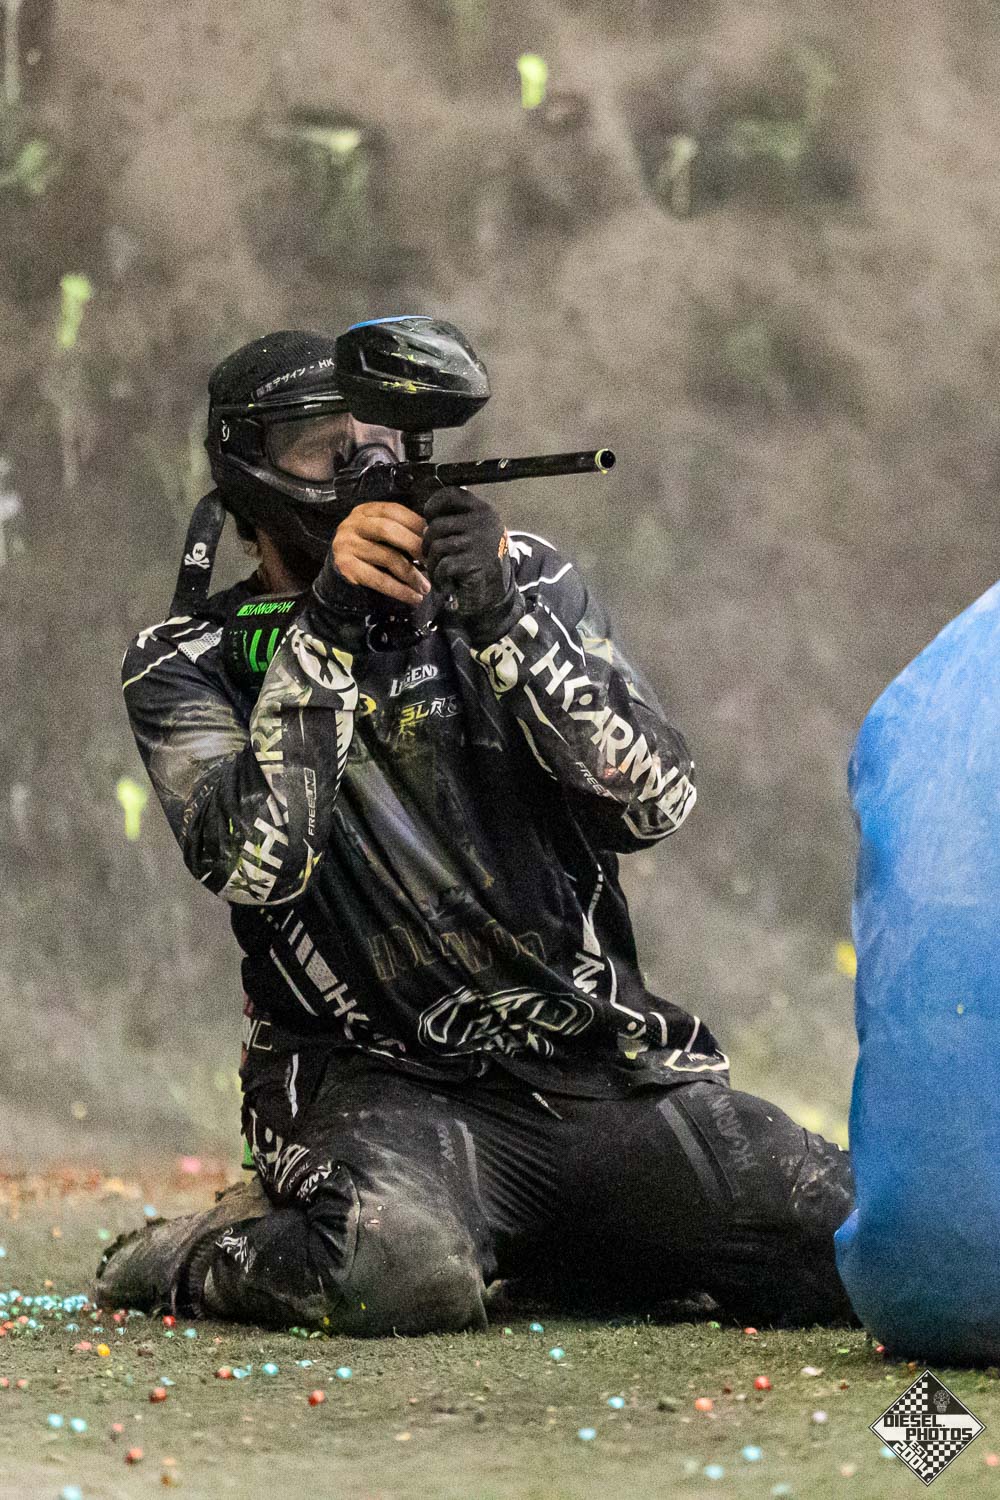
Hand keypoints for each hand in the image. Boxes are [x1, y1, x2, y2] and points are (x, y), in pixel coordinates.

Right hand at [331, 501, 431, 608]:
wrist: (339, 577)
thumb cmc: (368, 555)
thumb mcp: (381, 537)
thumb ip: (400, 532)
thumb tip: (433, 539)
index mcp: (364, 512)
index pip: (394, 511)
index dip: (416, 523)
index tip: (434, 538)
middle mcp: (352, 525)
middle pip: (388, 530)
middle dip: (415, 546)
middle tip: (432, 561)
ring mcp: (346, 545)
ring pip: (386, 557)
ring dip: (411, 574)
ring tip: (426, 586)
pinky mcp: (345, 567)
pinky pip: (378, 579)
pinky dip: (400, 589)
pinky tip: (413, 597)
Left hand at [422, 487, 513, 625]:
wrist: (498, 593)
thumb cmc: (482, 561)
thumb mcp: (476, 533)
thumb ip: (457, 522)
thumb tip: (426, 524)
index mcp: (483, 510)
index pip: (452, 494)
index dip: (434, 504)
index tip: (429, 517)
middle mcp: (482, 522)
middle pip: (437, 525)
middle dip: (427, 543)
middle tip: (429, 556)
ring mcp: (478, 542)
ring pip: (437, 546)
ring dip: (432, 563)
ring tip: (438, 572)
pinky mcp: (472, 562)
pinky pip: (443, 565)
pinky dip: (440, 577)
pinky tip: (446, 583)